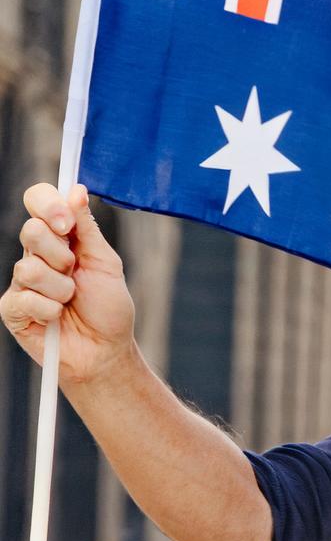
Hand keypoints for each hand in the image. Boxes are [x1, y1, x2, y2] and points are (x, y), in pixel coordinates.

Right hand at [0, 183, 135, 383]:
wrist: (106, 350)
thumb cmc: (109, 307)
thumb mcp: (106, 263)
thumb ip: (87, 229)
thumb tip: (76, 189)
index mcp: (60, 238)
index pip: (38, 201)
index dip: (47, 204)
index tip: (66, 222)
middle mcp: (36, 254)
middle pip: (30, 230)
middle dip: (60, 253)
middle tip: (75, 271)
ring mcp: (22, 282)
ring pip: (28, 267)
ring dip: (60, 287)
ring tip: (71, 300)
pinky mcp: (12, 308)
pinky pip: (24, 297)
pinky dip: (49, 308)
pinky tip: (58, 317)